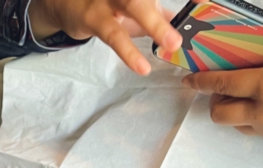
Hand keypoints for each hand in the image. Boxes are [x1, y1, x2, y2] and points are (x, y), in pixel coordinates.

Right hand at [28, 0, 180, 74]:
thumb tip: (181, 22)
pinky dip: (129, 51)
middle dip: (162, 15)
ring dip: (154, 24)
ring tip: (172, 44)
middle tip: (186, 26)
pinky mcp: (91, 16)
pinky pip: (113, 34)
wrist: (59, 2)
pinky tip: (141, 66)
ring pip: (132, 5)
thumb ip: (154, 10)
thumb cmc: (100, 1)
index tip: (203, 2)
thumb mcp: (128, 2)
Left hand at [182, 0, 262, 155]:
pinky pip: (256, 133)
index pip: (223, 85)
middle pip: (221, 113)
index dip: (201, 81)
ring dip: (231, 112)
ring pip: (236, 126)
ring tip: (242, 95)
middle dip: (213, 101)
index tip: (189, 78)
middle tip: (219, 87)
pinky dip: (250, 121)